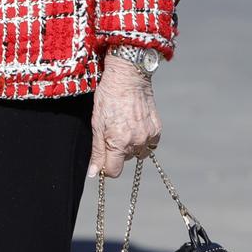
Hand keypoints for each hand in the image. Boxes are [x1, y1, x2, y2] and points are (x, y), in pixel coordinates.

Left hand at [90, 58, 161, 178]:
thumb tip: (94, 174)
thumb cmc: (108, 97)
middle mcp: (136, 142)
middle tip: (112, 131)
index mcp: (119, 142)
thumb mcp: (96, 124)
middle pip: (124, 160)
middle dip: (116, 151)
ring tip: (124, 127)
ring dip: (130, 146)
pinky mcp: (157, 130)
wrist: (128, 77)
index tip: (102, 158)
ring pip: (137, 153)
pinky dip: (142, 139)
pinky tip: (135, 126)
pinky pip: (150, 144)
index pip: (113, 171)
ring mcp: (149, 136)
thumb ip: (97, 151)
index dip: (105, 167)